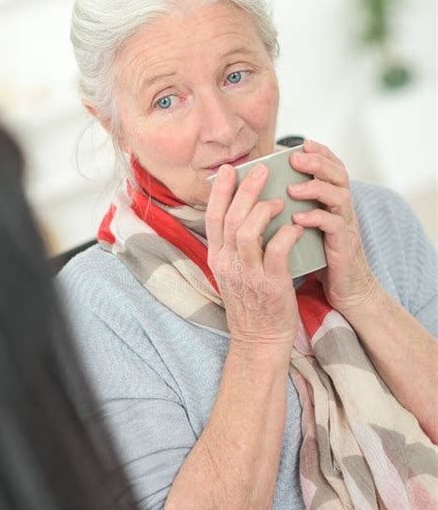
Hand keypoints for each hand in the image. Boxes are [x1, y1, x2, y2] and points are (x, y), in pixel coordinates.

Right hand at [205, 162, 303, 347]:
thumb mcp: (232, 273)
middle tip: (261, 170)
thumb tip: (244, 215)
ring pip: (247, 231)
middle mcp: (228, 264)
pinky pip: (277, 251)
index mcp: (218, 258)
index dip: (220, 190)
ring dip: (264, 209)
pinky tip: (296, 227)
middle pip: (231, 217)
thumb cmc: (251, 304)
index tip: (229, 169)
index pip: (213, 217)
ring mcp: (248, 274)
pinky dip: (287, 234)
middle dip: (245, 189)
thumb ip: (234, 246)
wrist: (259, 340)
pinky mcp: (270, 285)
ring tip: (280, 199)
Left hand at [287, 139, 378, 314]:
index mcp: (333, 201)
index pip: (332, 167)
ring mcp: (346, 225)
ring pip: (339, 195)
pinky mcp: (344, 245)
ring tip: (292, 189)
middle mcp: (343, 208)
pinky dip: (316, 219)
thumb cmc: (320, 256)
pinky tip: (298, 218)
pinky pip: (335, 226)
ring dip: (315, 188)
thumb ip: (295, 207)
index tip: (302, 144)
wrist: (344, 289)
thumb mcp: (307, 226)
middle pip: (338, 174)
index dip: (321, 153)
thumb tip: (264, 190)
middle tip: (295, 159)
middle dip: (317, 163)